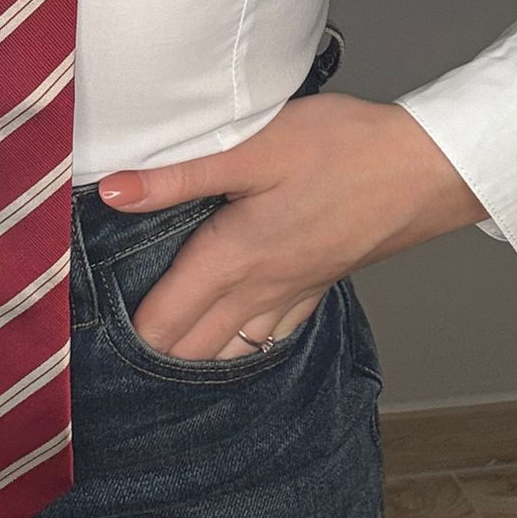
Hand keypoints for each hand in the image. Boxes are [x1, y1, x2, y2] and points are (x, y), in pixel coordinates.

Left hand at [95, 92, 487, 360]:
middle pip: (194, 344)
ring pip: (233, 347)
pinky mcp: (320, 283)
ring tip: (158, 364)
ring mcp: (294, 292)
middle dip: (152, 358)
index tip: (88, 349)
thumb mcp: (252, 150)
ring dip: (195, 358)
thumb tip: (112, 192)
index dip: (127, 336)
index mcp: (234, 257)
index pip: (166, 317)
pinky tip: (234, 345)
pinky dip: (241, 347)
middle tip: (110, 367)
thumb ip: (179, 177)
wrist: (428, 168)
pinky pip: (271, 333)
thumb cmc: (342, 149)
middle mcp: (261, 288)